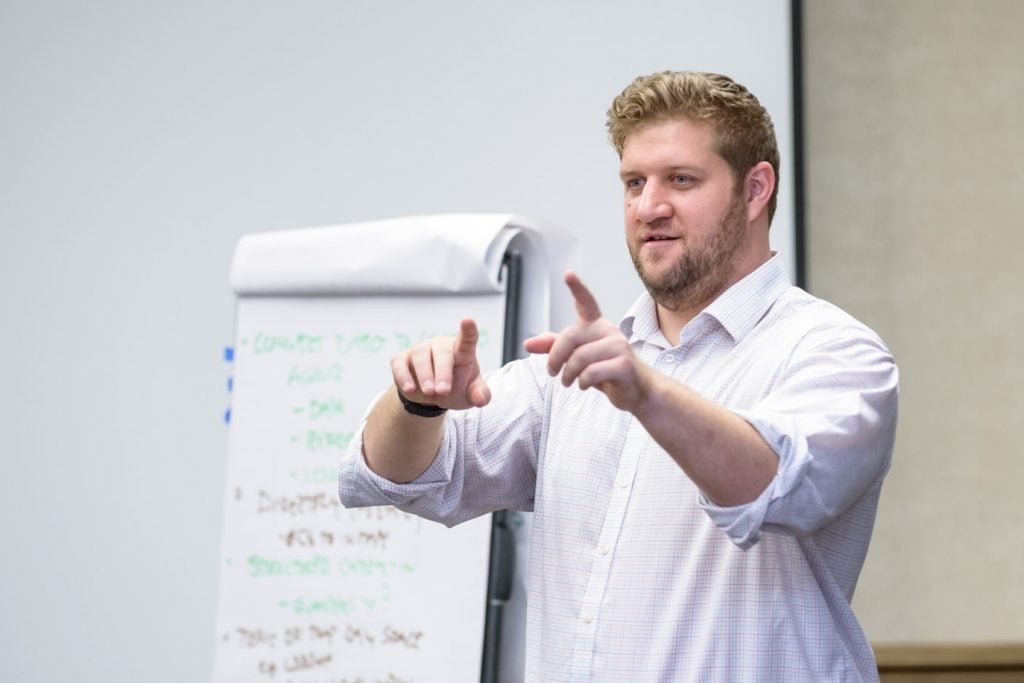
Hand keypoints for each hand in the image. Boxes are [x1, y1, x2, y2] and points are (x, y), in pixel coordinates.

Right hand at [391, 318, 491, 410]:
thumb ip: (480, 395)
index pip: (467, 338)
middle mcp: (440, 346)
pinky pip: (399, 363)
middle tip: (443, 391)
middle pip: (442, 352)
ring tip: (429, 393)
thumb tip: (480, 400)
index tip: (468, 321)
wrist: (432, 398)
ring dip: (424, 374)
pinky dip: (403, 376)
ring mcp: (421, 350)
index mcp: (462, 351)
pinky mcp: (402, 359)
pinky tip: (410, 389)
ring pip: (420, 354)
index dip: (468, 330)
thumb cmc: (456, 388)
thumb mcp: (471, 394)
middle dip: (442, 372)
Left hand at [524, 270, 650, 411]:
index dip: (577, 288)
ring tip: (568, 382)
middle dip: (555, 357)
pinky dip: (582, 382)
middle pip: (570, 336)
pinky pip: (592, 373)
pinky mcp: (624, 364)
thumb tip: (527, 344)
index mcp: (597, 325)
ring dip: (568, 375)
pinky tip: (584, 385)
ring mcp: (619, 346)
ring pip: (579, 358)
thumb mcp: (576, 358)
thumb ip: (554, 348)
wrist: (637, 390)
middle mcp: (609, 330)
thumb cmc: (605, 370)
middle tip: (552, 372)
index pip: (586, 302)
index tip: (568, 273)